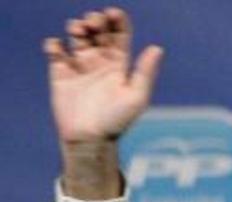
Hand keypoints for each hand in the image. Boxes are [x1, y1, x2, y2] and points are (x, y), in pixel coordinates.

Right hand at [44, 8, 162, 144]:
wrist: (90, 139)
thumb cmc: (117, 121)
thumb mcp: (136, 96)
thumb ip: (145, 72)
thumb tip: (157, 48)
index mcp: (119, 65)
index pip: (119, 35)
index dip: (116, 20)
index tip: (112, 13)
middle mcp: (100, 62)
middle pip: (98, 32)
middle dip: (95, 21)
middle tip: (93, 22)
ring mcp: (80, 66)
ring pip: (77, 37)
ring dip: (76, 27)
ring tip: (78, 30)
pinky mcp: (60, 73)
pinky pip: (55, 51)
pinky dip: (54, 44)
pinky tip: (58, 48)